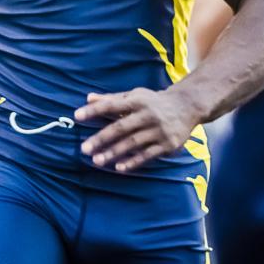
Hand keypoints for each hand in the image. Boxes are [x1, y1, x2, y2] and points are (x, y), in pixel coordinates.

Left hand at [74, 87, 197, 171]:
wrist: (187, 107)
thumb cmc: (153, 101)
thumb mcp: (134, 96)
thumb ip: (111, 99)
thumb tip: (88, 98)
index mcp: (137, 101)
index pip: (112, 105)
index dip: (94, 110)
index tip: (77, 116)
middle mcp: (148, 115)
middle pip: (121, 128)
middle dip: (101, 138)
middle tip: (84, 148)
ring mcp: (158, 130)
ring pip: (132, 144)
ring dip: (114, 153)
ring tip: (97, 161)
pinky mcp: (167, 145)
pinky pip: (147, 155)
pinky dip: (133, 162)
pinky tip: (119, 168)